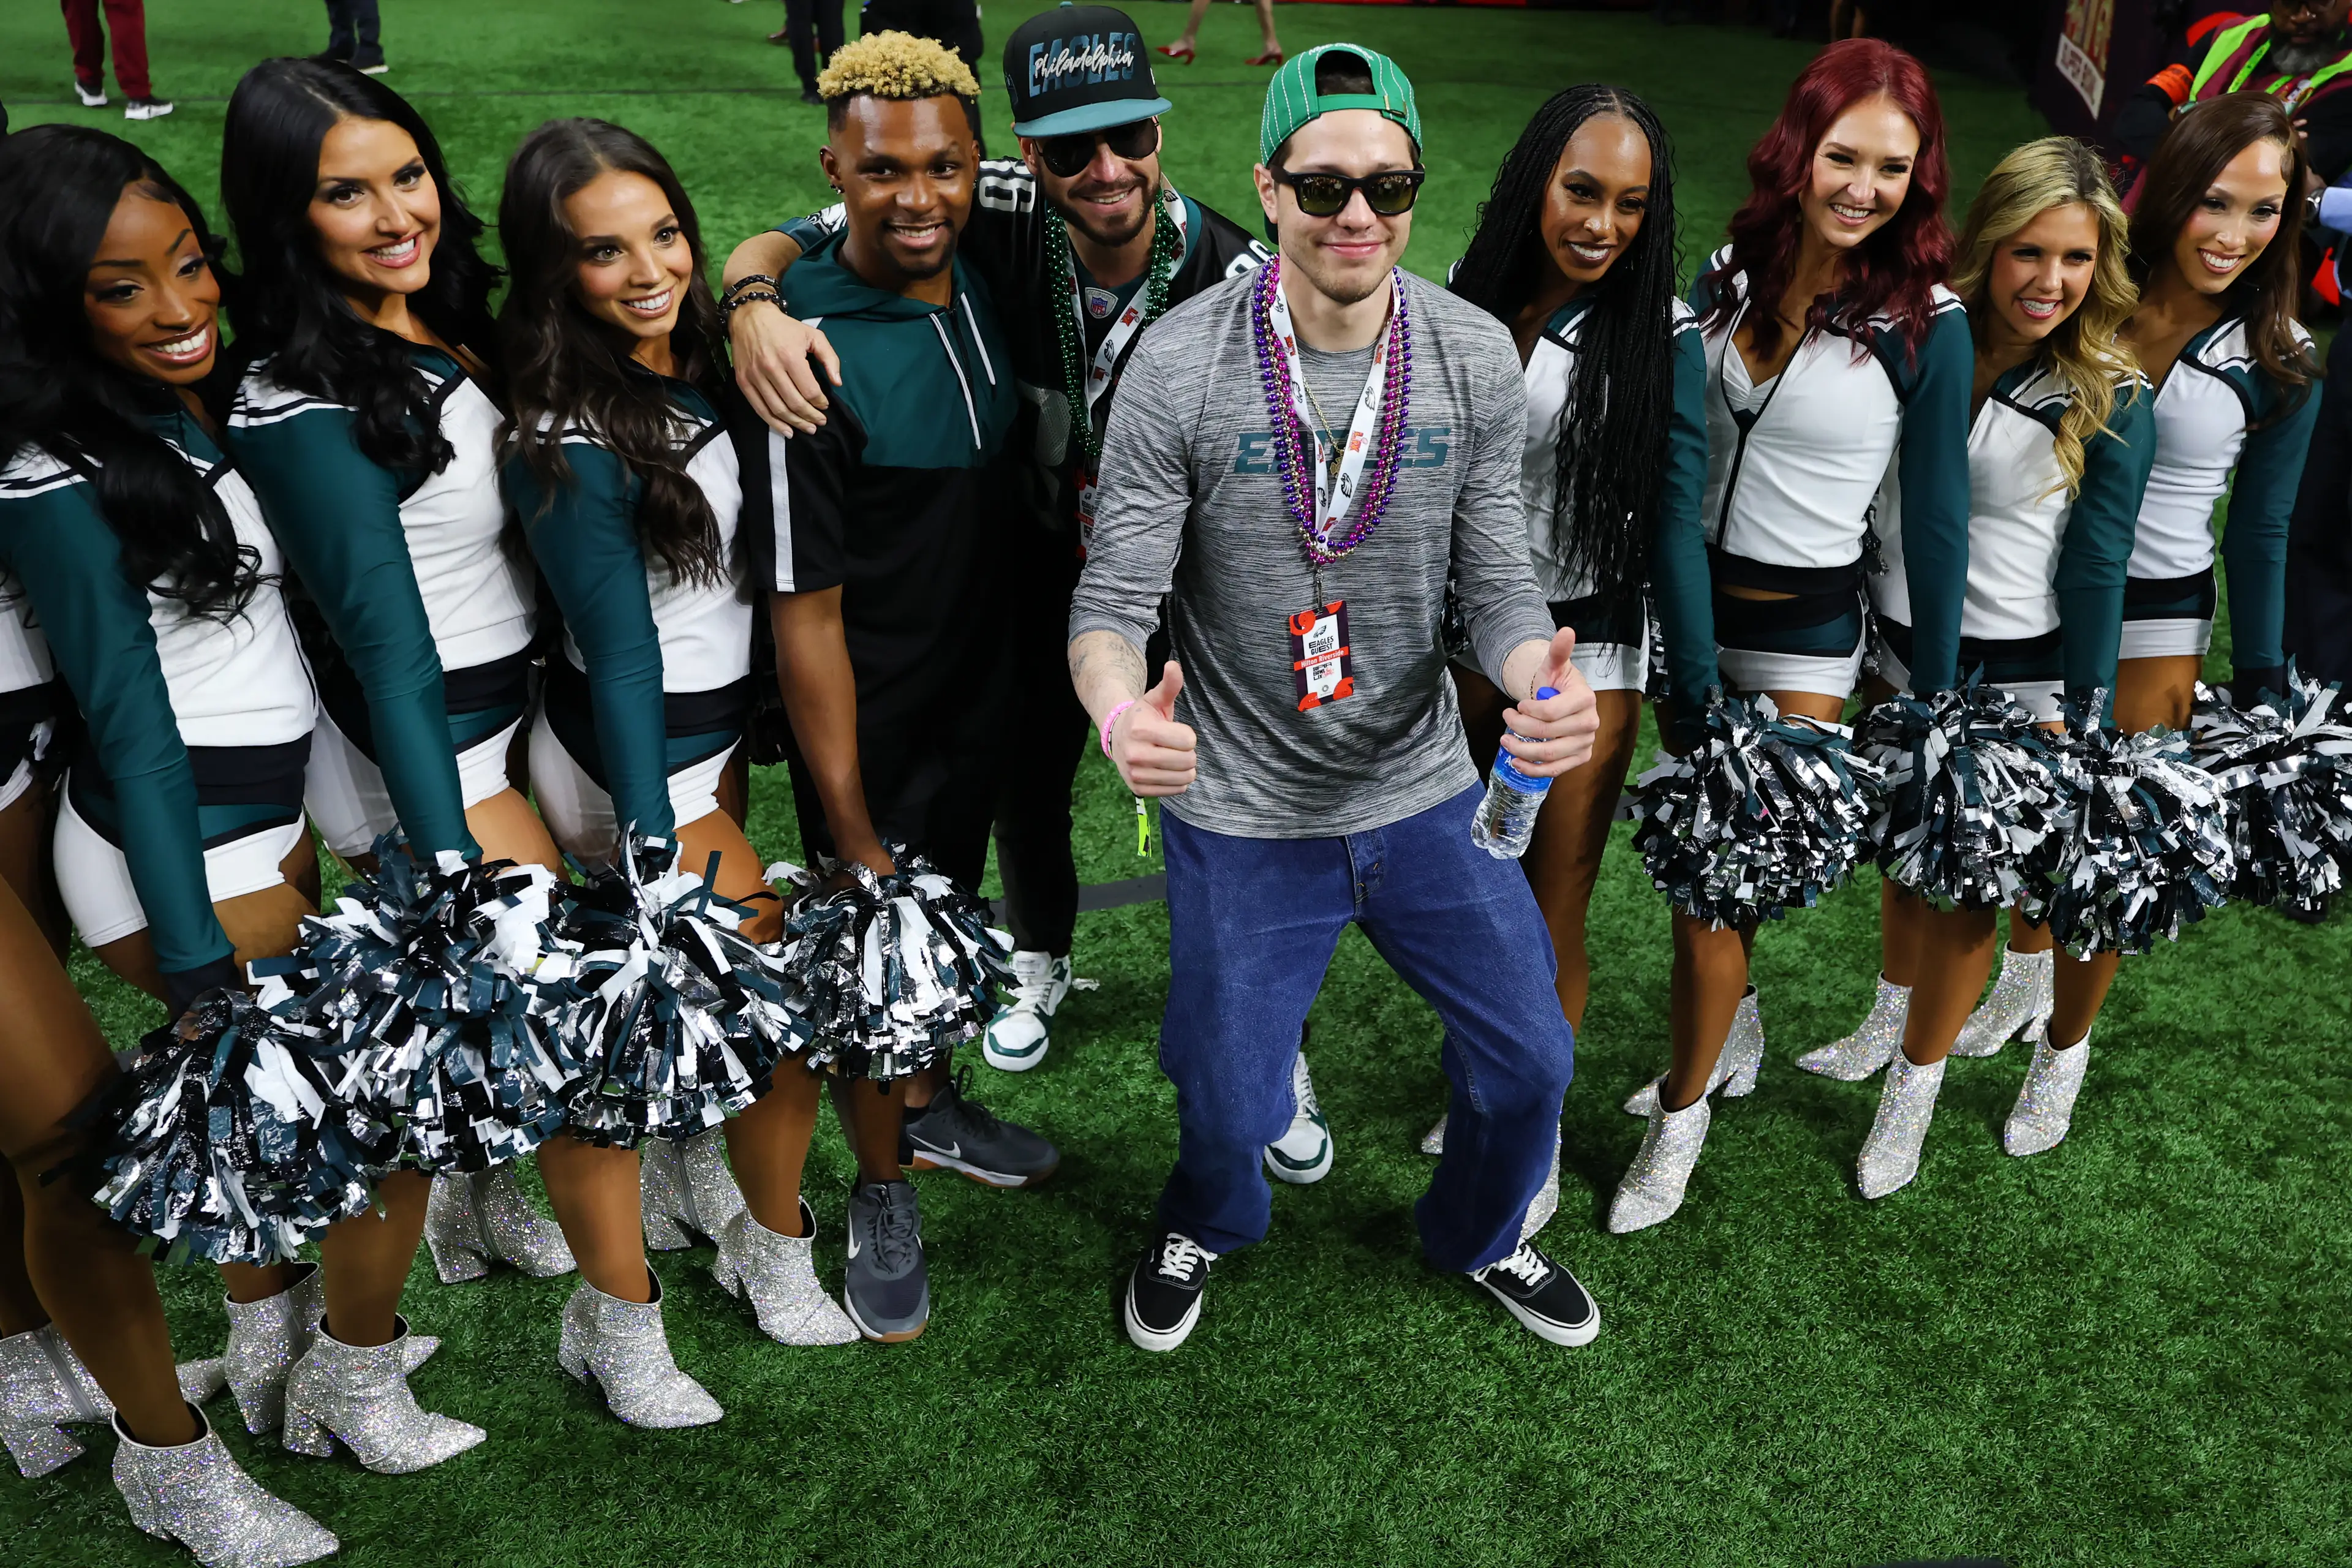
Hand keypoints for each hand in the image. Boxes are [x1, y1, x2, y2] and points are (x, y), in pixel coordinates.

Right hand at [730, 300, 841, 435]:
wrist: (750, 316)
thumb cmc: (785, 327)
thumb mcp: (813, 335)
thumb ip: (829, 357)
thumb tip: (837, 383)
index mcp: (790, 357)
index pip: (809, 390)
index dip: (820, 403)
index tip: (825, 406)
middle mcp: (771, 368)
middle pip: (795, 403)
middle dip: (810, 417)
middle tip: (820, 423)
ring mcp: (755, 376)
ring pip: (778, 409)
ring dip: (795, 423)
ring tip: (808, 429)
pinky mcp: (743, 381)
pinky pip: (759, 408)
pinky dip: (774, 423)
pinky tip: (786, 430)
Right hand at [1111, 661, 1196, 795]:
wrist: (1117, 737)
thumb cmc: (1143, 717)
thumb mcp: (1155, 699)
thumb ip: (1169, 685)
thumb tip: (1174, 665)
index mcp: (1142, 729)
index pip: (1188, 741)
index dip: (1187, 735)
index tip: (1174, 731)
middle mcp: (1136, 754)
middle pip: (1188, 761)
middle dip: (1187, 752)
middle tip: (1173, 745)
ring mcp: (1136, 774)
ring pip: (1185, 778)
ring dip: (1184, 768)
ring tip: (1171, 757)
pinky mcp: (1139, 790)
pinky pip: (1176, 790)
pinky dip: (1176, 781)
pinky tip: (1165, 770)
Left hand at [1498, 628, 1599, 776]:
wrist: (1563, 700)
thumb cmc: (1556, 683)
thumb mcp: (1553, 666)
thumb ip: (1558, 651)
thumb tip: (1566, 631)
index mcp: (1585, 699)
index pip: (1550, 712)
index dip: (1528, 711)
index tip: (1517, 705)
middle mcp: (1590, 722)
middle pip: (1546, 733)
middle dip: (1519, 728)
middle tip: (1505, 720)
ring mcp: (1586, 742)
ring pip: (1549, 753)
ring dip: (1522, 751)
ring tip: (1505, 741)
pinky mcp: (1580, 757)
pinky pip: (1555, 770)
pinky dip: (1533, 769)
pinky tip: (1516, 762)